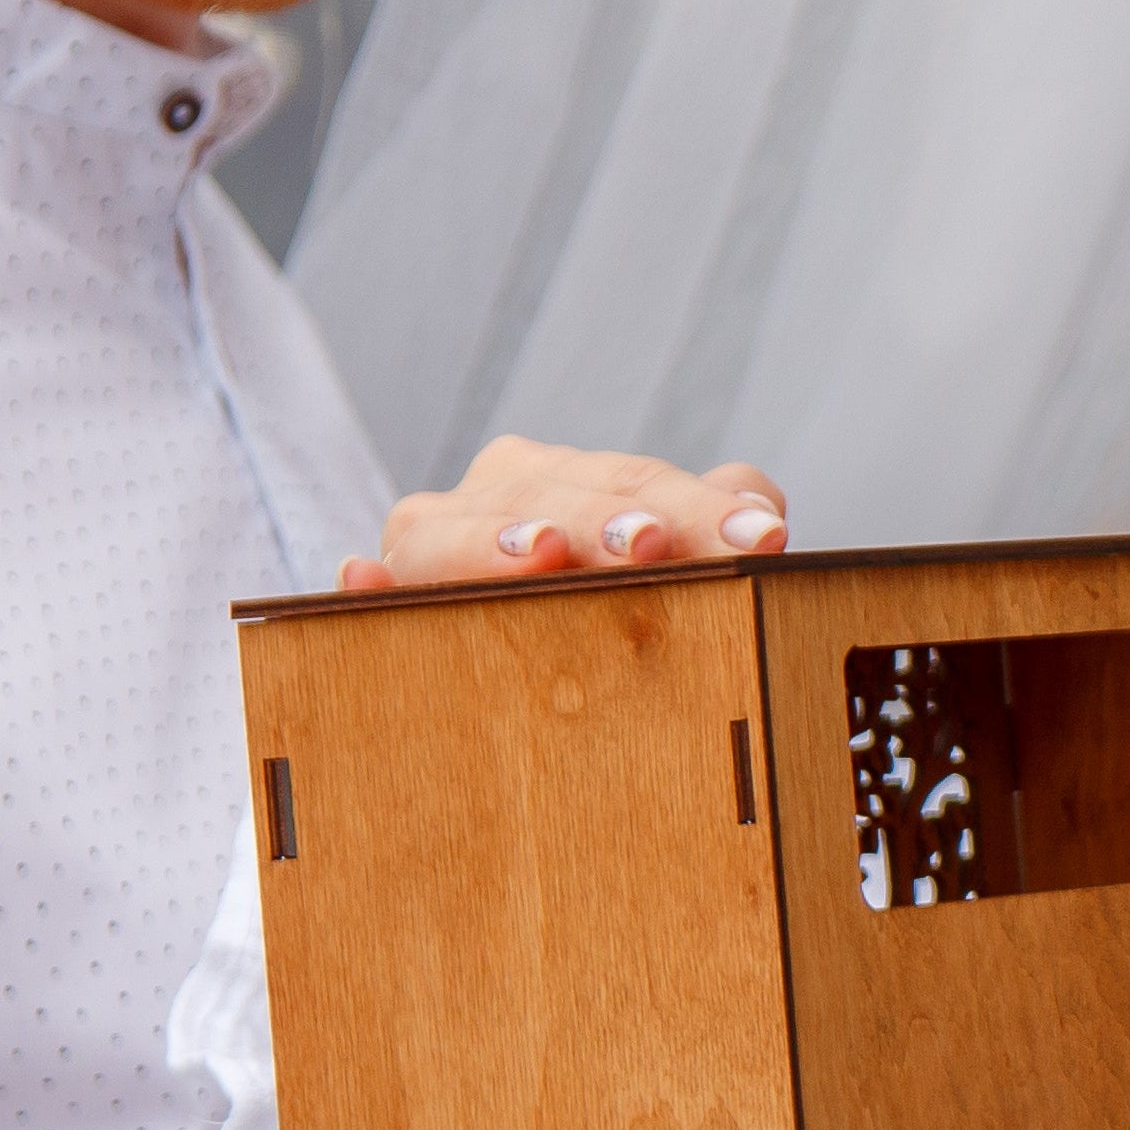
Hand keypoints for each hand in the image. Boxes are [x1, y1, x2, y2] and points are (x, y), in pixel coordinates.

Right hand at [338, 436, 786, 592]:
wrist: (509, 654)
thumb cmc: (604, 604)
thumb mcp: (672, 556)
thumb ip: (718, 521)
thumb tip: (761, 504)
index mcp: (564, 474)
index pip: (639, 481)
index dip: (703, 508)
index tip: (762, 539)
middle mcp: (495, 492)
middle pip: (553, 496)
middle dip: (609, 520)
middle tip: (657, 544)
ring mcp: (431, 541)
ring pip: (457, 530)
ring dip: (498, 540)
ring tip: (543, 549)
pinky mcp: (385, 599)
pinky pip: (373, 589)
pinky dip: (370, 583)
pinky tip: (367, 581)